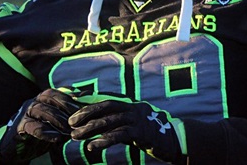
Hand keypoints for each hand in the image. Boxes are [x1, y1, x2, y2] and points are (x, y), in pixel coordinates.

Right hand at [0, 88, 81, 163]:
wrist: (16, 148)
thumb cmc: (41, 131)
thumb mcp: (56, 121)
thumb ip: (69, 111)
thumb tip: (89, 99)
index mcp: (43, 98)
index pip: (58, 91)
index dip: (72, 96)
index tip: (85, 105)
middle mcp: (33, 102)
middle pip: (49, 96)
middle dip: (65, 105)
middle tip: (78, 117)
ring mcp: (25, 113)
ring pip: (41, 109)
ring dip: (57, 119)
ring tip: (69, 130)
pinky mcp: (19, 127)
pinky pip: (31, 126)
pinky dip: (45, 132)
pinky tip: (56, 138)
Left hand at [69, 97, 185, 164]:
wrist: (175, 141)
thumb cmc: (152, 134)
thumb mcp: (135, 125)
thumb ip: (119, 123)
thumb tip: (97, 126)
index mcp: (132, 105)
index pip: (108, 99)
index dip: (90, 100)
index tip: (72, 102)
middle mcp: (135, 108)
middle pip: (107, 106)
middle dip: (87, 113)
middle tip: (70, 122)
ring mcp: (140, 119)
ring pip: (111, 121)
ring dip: (90, 128)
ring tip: (75, 136)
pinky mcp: (143, 133)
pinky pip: (121, 135)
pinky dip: (105, 140)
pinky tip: (93, 147)